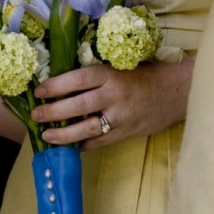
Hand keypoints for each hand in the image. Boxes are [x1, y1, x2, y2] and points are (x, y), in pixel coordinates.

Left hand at [32, 60, 192, 150]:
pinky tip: (71, 146)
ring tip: (47, 136)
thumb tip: (63, 84)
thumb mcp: (120, 67)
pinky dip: (83, 144)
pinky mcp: (126, 133)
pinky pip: (99, 142)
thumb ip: (96, 76)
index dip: (55, 86)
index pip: (76, 79)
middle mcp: (113, 96)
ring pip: (85, 129)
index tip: (39, 91)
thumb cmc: (145, 75)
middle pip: (76, 106)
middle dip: (52, 112)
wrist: (177, 92)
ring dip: (63, 135)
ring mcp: (120, 117)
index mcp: (110, 75)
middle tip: (36, 115)